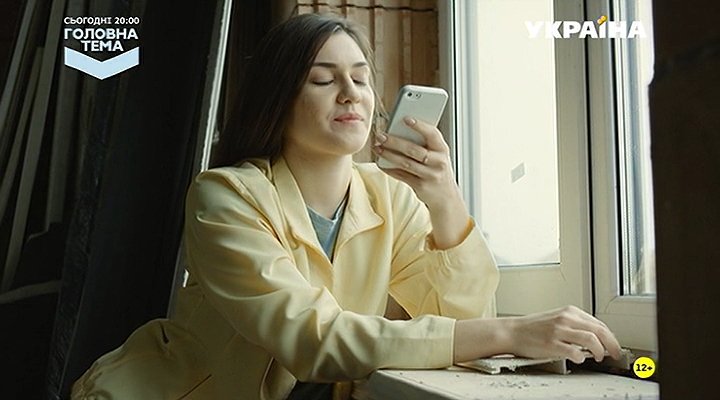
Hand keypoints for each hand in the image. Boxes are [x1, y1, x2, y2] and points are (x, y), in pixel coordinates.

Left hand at [372, 117, 455, 208]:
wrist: (446, 196)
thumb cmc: (437, 169)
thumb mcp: (437, 155)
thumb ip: (424, 144)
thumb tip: (399, 130)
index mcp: (443, 149)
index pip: (432, 134)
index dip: (420, 126)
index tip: (406, 118)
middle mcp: (439, 162)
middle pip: (414, 150)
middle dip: (395, 142)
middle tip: (381, 135)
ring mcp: (430, 175)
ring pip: (406, 163)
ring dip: (389, 155)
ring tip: (377, 147)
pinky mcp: (421, 186)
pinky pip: (402, 176)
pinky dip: (389, 169)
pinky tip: (381, 163)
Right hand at [505, 305, 621, 363]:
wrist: (513, 332)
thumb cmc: (533, 328)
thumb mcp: (557, 319)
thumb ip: (575, 325)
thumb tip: (596, 338)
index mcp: (569, 312)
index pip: (599, 324)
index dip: (611, 337)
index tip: (614, 346)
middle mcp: (565, 319)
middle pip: (599, 330)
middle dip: (612, 344)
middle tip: (615, 354)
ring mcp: (558, 331)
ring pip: (591, 339)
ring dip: (599, 351)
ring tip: (597, 357)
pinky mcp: (551, 343)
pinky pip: (574, 351)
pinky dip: (580, 357)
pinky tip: (579, 359)